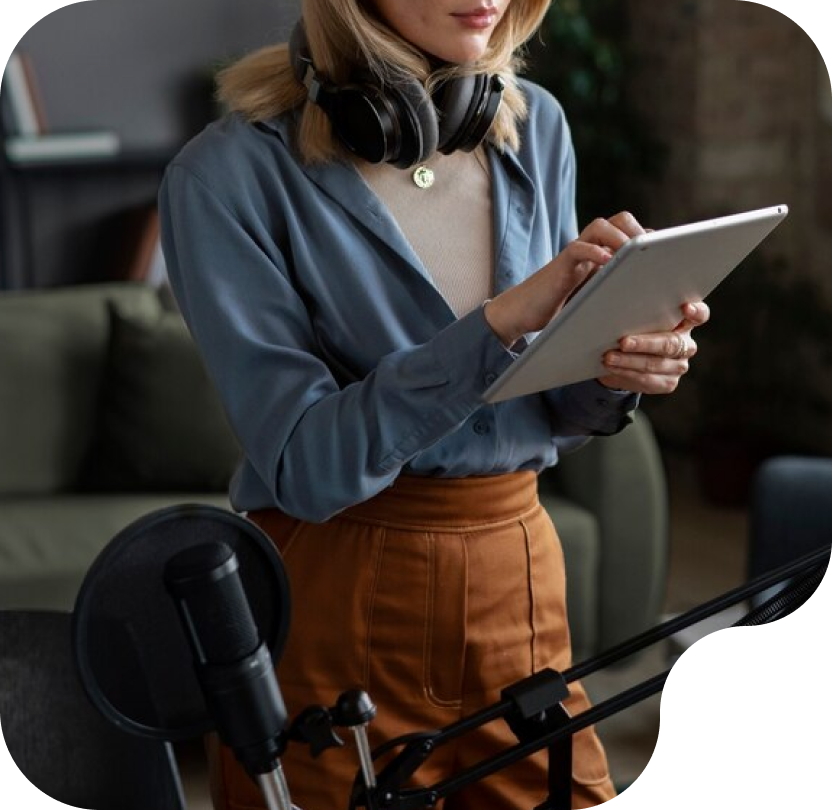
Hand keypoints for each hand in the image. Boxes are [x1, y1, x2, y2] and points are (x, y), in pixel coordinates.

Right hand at [485, 211, 645, 346]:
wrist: (524, 313)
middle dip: (637, 231)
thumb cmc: (560, 309)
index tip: (669, 252)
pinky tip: (606, 261)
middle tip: (650, 251)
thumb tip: (648, 298)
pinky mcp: (560, 265)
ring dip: (619, 236)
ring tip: (632, 253)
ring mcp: (575, 254)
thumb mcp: (595, 299)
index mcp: (602, 255)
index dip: (648, 238)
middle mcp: (590, 248)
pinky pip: (578, 248)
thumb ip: (614, 291)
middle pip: (619, 220)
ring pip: (600, 226)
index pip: (630, 232)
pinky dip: (593, 251)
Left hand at [598, 301, 710, 393]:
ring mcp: (678, 365)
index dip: (696, 312)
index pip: (700, 315)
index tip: (685, 307)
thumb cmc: (630, 328)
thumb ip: (633, 304)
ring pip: (656, 364)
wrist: (623, 361)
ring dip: (629, 361)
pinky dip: (627, 374)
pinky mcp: (667, 382)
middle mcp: (685, 344)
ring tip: (609, 357)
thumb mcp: (632, 314)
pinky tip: (612, 369)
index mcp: (684, 322)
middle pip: (671, 344)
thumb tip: (611, 285)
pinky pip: (648, 380)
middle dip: (645, 343)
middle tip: (623, 342)